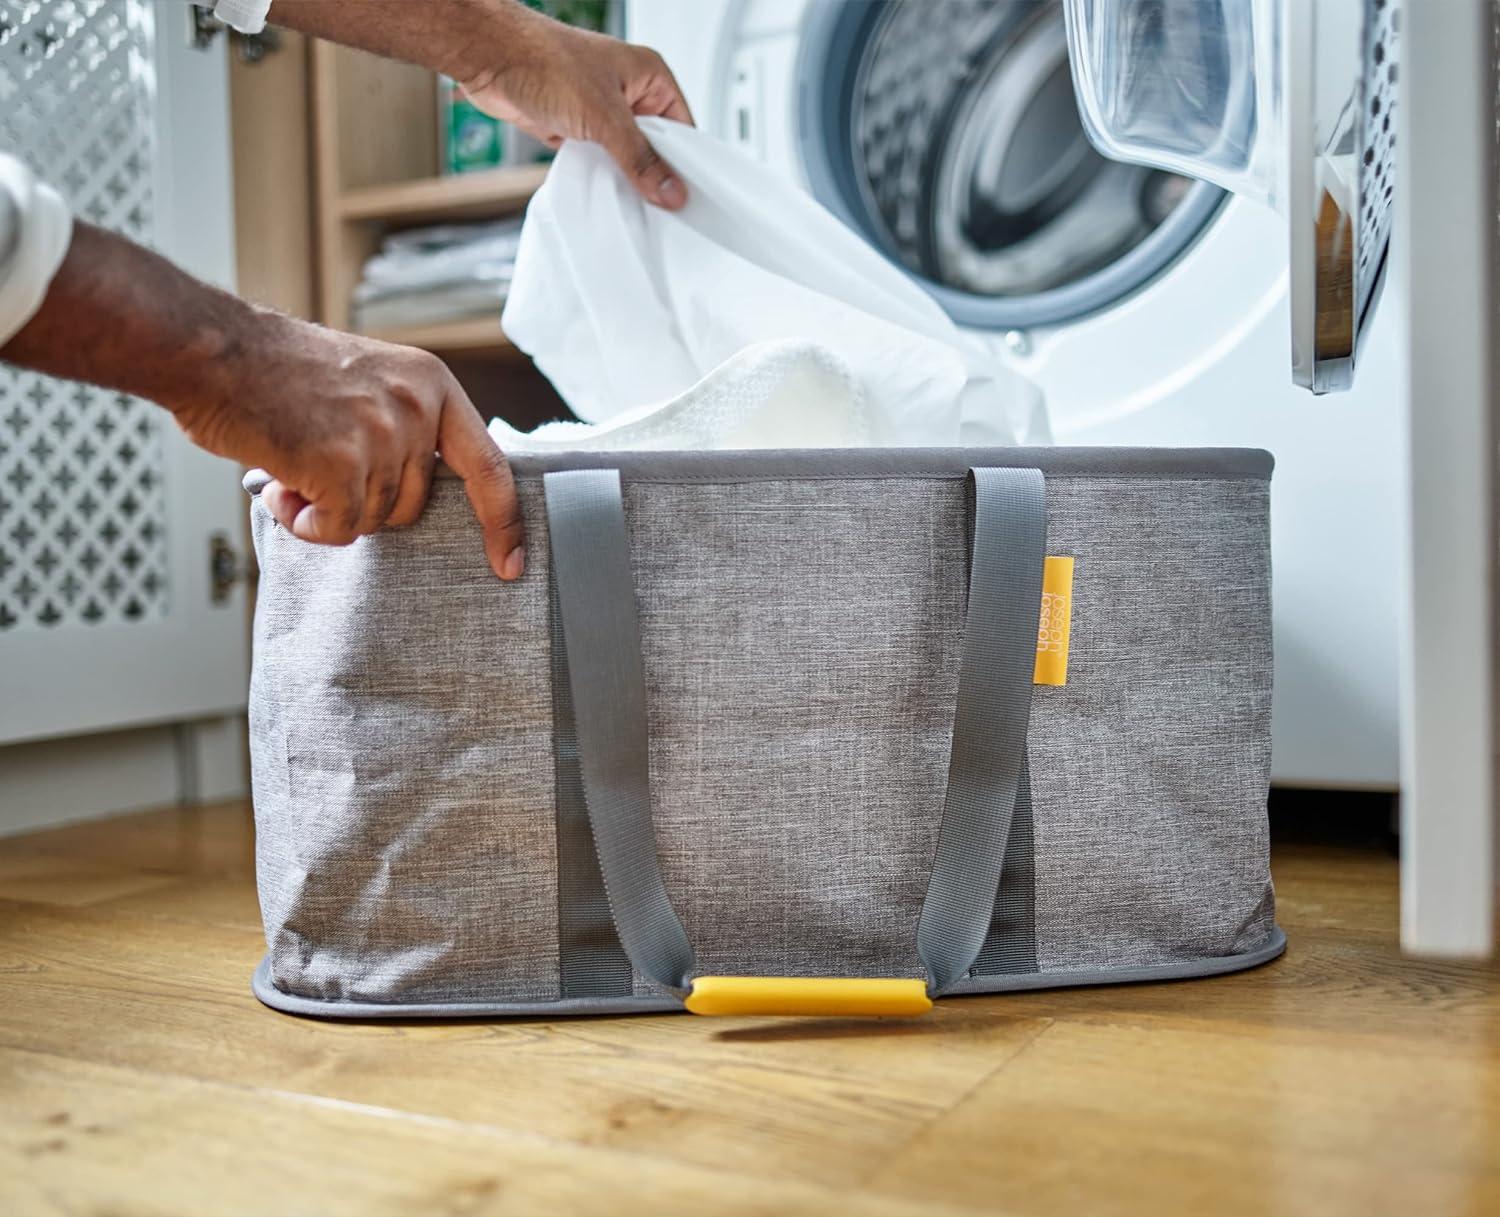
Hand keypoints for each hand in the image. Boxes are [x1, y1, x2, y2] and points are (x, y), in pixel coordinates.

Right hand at [173, 314, 525, 580]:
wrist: (212, 350)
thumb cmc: (275, 371)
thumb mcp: (367, 381)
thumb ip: (402, 428)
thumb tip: (415, 492)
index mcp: (432, 385)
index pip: (489, 467)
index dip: (503, 521)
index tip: (511, 563)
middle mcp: (417, 409)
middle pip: (412, 505)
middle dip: (364, 502)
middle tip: (315, 465)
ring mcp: (383, 437)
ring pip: (371, 520)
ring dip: (326, 509)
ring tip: (291, 463)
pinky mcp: (343, 465)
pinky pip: (337, 529)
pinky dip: (304, 522)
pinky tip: (280, 485)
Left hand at [459, 7, 693, 209]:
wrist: (491, 58)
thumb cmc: (543, 60)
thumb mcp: (604, 116)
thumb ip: (639, 158)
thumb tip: (670, 190)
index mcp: (650, 76)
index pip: (684, 129)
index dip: (686, 166)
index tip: (686, 199)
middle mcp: (629, 93)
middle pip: (656, 147)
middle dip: (653, 176)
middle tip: (660, 209)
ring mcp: (602, 112)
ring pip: (626, 157)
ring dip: (625, 178)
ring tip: (632, 203)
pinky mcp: (578, 128)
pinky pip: (600, 161)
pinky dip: (601, 177)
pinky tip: (605, 195)